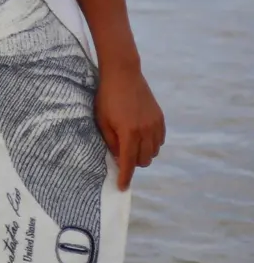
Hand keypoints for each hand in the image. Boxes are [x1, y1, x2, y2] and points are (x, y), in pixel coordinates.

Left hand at [95, 64, 163, 190]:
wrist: (123, 75)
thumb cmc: (107, 98)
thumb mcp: (102, 121)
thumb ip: (110, 142)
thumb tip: (118, 158)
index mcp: (128, 133)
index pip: (128, 162)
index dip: (125, 177)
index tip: (122, 187)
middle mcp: (145, 131)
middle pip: (143, 160)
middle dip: (133, 163)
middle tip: (121, 157)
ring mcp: (155, 124)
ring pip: (154, 152)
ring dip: (143, 154)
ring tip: (131, 146)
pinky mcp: (160, 118)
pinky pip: (160, 140)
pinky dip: (152, 144)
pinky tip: (141, 138)